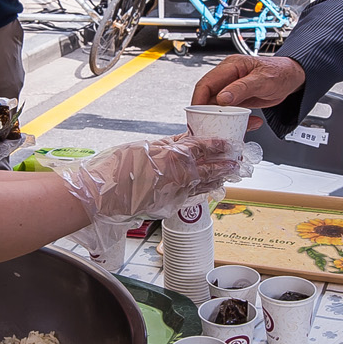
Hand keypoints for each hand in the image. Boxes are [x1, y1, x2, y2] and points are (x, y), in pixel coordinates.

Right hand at [60, 133, 244, 221]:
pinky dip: (205, 190)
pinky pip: (193, 195)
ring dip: (220, 177)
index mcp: (170, 154)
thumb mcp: (143, 147)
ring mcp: (175, 190)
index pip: (200, 147)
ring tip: (232, 173)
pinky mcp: (170, 204)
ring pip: (204, 183)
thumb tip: (183, 139)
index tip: (229, 141)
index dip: (217, 144)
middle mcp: (177, 173)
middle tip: (240, 158)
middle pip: (209, 166)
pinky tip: (213, 188)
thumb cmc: (115, 168)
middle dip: (226, 162)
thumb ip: (166, 144)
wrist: (102, 195)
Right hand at [193, 54, 305, 129]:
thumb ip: (242, 88)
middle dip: (209, 112)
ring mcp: (233, 88)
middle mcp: (229, 76)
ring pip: (219, 106)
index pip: (206, 83)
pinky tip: (248, 122)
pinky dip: (236, 119)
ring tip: (235, 125)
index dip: (199, 99)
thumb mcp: (262, 81)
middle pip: (209, 96)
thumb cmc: (281, 72)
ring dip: (225, 118)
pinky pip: (230, 111)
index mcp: (231, 66)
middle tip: (213, 125)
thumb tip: (222, 98)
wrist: (293, 78)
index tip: (197, 114)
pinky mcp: (238, 98)